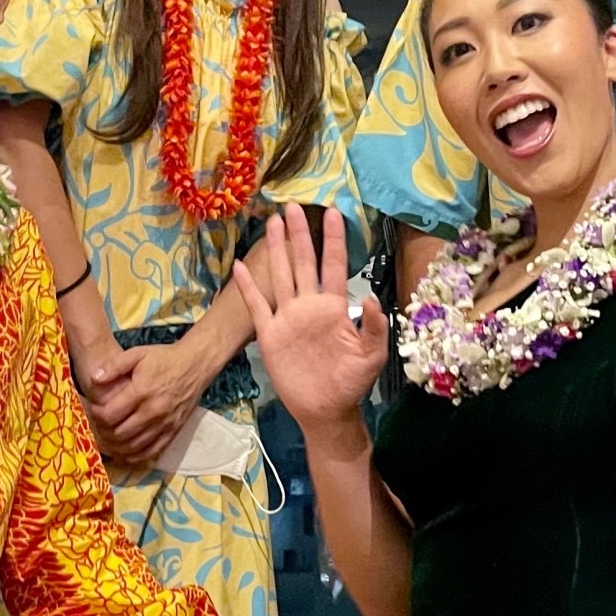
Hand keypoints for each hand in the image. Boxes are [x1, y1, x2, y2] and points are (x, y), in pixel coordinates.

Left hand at [84, 342, 210, 466]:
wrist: (196, 364)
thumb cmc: (165, 358)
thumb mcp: (138, 353)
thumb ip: (114, 366)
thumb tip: (93, 379)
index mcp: (142, 392)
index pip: (111, 415)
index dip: (97, 415)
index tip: (94, 409)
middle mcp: (153, 411)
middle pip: (120, 433)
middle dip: (104, 431)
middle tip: (100, 424)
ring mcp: (165, 424)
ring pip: (134, 446)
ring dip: (117, 446)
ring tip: (109, 437)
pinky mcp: (174, 431)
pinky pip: (153, 451)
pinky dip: (137, 456)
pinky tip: (127, 453)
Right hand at [231, 204, 386, 433]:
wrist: (325, 410)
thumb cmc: (351, 382)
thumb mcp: (371, 356)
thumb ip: (374, 327)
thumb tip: (372, 297)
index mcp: (335, 307)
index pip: (334, 265)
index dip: (333, 239)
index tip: (333, 212)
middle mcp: (310, 305)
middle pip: (303, 262)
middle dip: (300, 234)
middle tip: (293, 205)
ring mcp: (289, 317)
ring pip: (281, 275)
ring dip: (277, 249)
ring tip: (273, 223)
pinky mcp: (270, 334)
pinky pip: (258, 306)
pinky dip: (249, 287)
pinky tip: (241, 266)